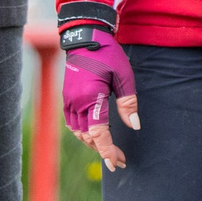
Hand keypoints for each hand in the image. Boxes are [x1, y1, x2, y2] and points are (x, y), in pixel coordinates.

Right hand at [62, 29, 138, 171]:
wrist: (85, 37)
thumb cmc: (107, 54)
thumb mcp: (123, 75)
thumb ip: (128, 103)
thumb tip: (135, 126)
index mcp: (90, 98)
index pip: (98, 133)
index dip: (107, 150)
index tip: (115, 163)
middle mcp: (76, 103)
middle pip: (88, 136)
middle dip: (104, 151)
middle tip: (120, 160)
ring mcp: (69, 101)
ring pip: (79, 132)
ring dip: (93, 143)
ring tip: (110, 149)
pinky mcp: (67, 98)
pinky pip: (73, 123)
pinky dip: (83, 133)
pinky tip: (94, 135)